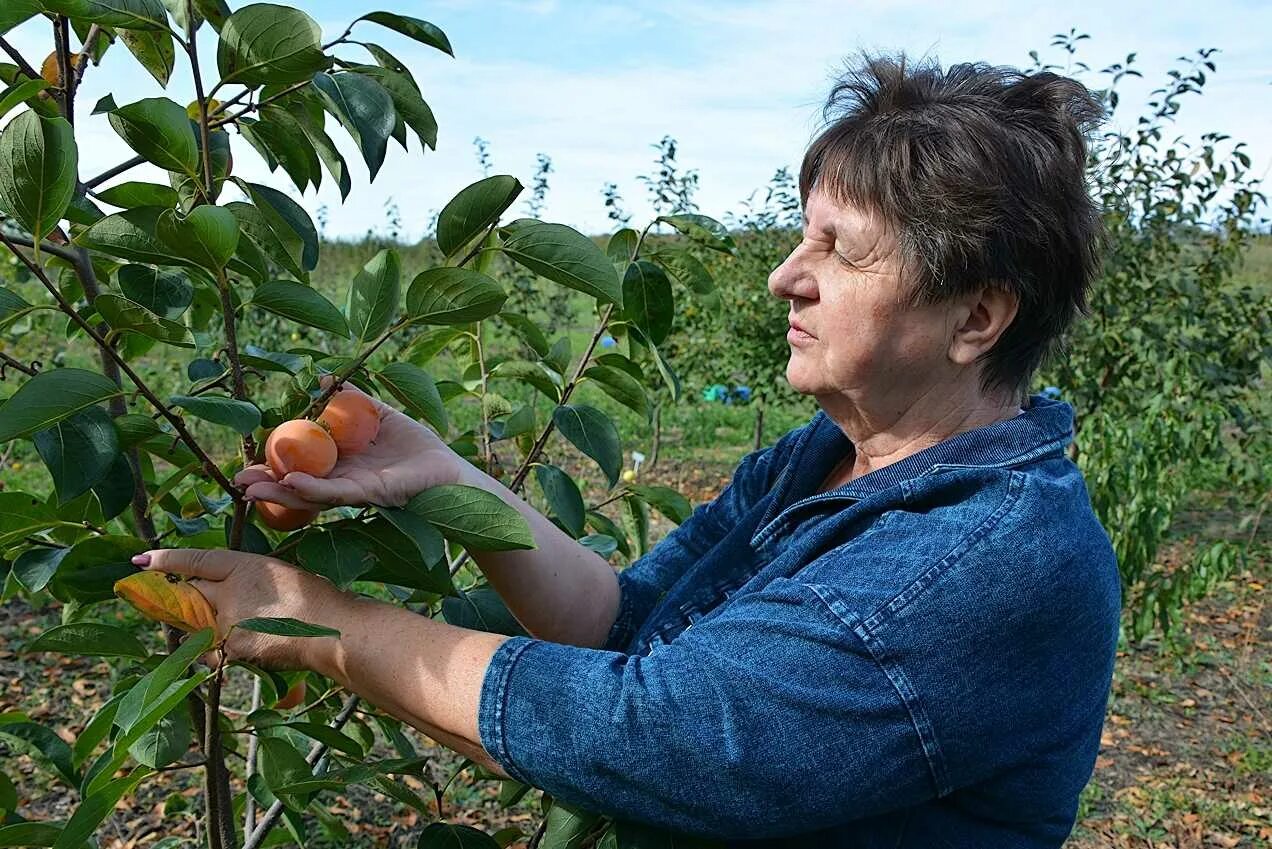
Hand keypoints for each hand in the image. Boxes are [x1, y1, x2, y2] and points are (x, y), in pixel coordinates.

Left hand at [134, 548, 348, 670]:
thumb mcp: (280, 574)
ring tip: (236, 626)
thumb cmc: (316, 598)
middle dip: (188, 598)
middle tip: (194, 602)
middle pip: (191, 593)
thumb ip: (247, 581)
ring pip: (197, 623)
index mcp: (245, 565)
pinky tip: (234, 648)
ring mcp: (227, 621)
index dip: (167, 560)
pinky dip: (213, 651)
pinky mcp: (231, 648)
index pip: (197, 560)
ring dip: (203, 626)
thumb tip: (224, 594)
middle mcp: (229, 590)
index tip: (141, 561)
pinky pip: (208, 651)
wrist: (331, 630)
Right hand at [237, 375, 462, 509]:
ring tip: (249, 488)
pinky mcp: (370, 494)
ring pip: (309, 494)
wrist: (450, 469)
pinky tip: (291, 481)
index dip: (273, 463)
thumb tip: (321, 378)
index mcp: (341, 464)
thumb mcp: (379, 416)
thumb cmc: (417, 447)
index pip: (300, 465)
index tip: (246, 460)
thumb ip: (352, 400)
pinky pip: (337, 492)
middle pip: (297, 484)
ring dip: (279, 491)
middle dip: (267, 484)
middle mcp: (342, 480)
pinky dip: (313, 488)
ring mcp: (353, 490)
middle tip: (236, 481)